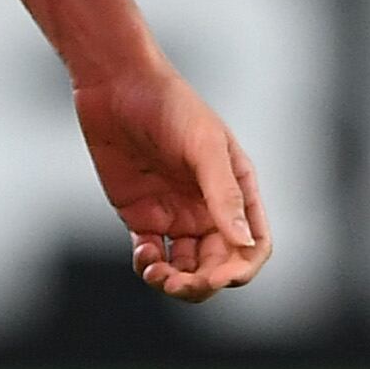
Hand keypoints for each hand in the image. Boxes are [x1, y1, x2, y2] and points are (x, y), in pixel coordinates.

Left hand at [70, 60, 271, 303]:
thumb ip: (223, 193)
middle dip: (203, 283)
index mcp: (236, 188)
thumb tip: (244, 244)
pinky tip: (143, 256)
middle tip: (179, 284)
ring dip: (175, 281)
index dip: (241, 268)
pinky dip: (150, 266)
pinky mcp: (142, 215)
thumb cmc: (170, 103)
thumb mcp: (203, 145)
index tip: (217, 277)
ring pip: (186, 268)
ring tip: (155, 272)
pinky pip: (153, 256)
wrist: (116, 83)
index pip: (253, 245)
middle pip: (218, 265)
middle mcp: (209, 206)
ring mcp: (176, 212)